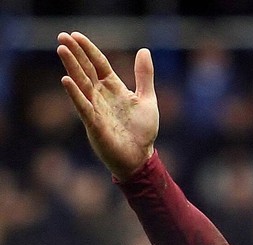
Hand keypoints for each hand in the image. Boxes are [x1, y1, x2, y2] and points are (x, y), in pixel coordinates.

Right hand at [57, 32, 158, 180]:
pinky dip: (75, 93)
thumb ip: (144, 76)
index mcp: (113, 88)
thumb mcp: (147, 99)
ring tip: (61, 50)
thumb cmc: (142, 131)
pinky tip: (66, 80)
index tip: (76, 35)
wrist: (140, 158)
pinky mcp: (94, 124)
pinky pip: (83, 106)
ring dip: (72, 67)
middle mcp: (102, 96)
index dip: (88, 50)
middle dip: (75, 53)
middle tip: (62, 36)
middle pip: (86, 70)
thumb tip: (144, 50)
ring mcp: (96, 109)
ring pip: (82, 84)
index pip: (98, 64)